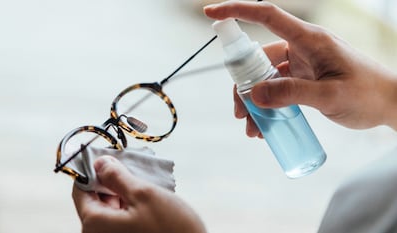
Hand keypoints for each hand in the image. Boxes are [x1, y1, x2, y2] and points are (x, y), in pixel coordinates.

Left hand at [72, 156, 206, 232]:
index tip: (108, 156)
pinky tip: (146, 196)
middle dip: (110, 180)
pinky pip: (120, 217)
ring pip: (109, 207)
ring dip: (122, 191)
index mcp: (94, 223)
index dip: (92, 170)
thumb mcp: (143, 194)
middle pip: (95, 198)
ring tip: (142, 180)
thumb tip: (99, 163)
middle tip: (130, 165)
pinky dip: (129, 204)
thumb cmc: (170, 227)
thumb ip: (117, 176)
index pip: (80, 189)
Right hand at [204, 1, 396, 135]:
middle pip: (259, 59)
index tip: (211, 14)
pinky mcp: (304, 79)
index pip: (268, 16)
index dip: (238, 11)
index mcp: (310, 40)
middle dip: (244, 86)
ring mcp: (302, 64)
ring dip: (255, 102)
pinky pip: (277, 89)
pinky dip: (267, 106)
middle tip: (240, 113)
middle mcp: (302, 48)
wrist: (390, 104)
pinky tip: (266, 126)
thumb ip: (292, 94)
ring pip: (265, 78)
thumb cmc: (369, 94)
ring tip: (254, 129)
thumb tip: (253, 94)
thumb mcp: (331, 96)